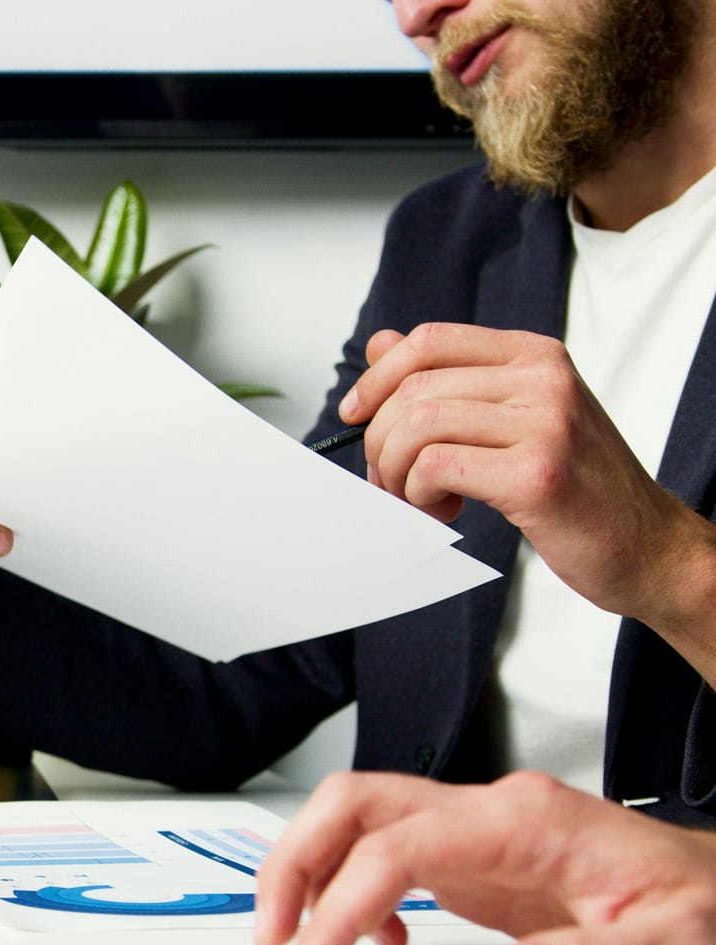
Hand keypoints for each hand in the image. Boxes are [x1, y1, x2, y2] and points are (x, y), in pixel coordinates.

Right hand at [256, 770, 715, 944]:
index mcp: (528, 821)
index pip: (397, 844)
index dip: (339, 902)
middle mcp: (495, 813)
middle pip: (356, 803)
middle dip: (296, 862)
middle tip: (274, 934)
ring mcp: (483, 832)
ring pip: (361, 820)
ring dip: (313, 871)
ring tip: (298, 937)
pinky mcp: (481, 861)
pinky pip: (389, 854)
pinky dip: (357, 892)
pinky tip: (378, 939)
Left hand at [343, 324, 705, 620]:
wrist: (646, 546)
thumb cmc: (576, 486)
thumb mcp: (515, 419)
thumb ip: (451, 381)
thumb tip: (382, 344)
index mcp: (536, 356)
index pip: (431, 341)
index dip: (378, 378)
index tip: (356, 414)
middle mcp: (545, 380)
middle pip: (414, 389)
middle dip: (382, 442)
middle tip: (391, 480)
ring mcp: (546, 425)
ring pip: (418, 427)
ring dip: (397, 473)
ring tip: (418, 499)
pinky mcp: (537, 475)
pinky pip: (435, 467)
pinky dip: (420, 494)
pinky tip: (447, 509)